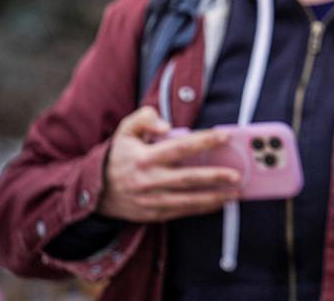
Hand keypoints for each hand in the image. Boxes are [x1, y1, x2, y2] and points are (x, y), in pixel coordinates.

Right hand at [97, 107, 240, 221]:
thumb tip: (166, 124)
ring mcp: (152, 200)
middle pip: (188, 178)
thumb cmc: (119, 156)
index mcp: (144, 157)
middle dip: (215, 177)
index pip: (180, 147)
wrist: (96, 192)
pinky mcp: (154, 214)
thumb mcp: (125, 131)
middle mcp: (149, 180)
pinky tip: (219, 203)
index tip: (225, 136)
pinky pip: (182, 212)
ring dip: (214, 198)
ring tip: (236, 193)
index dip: (203, 141)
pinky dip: (202, 208)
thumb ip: (144, 118)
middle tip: (238, 175)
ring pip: (188, 200)